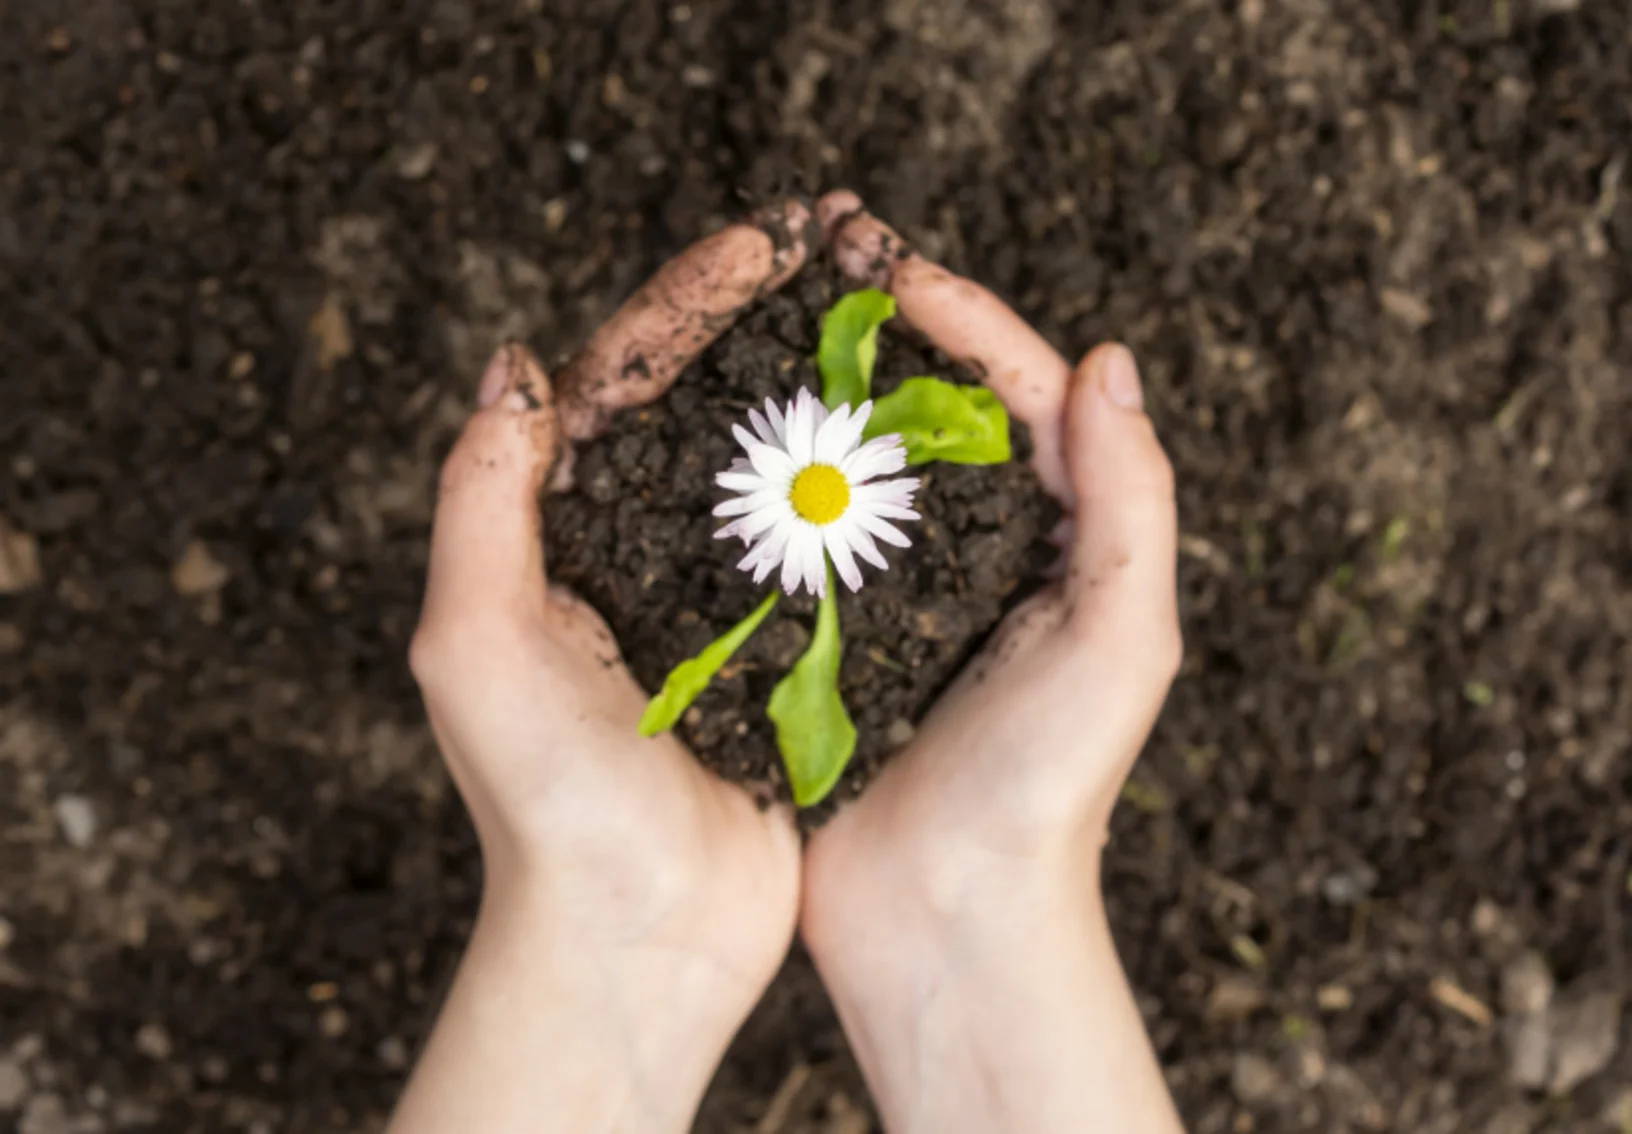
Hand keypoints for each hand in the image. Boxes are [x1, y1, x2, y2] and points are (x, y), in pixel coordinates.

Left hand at [391, 205, 811, 1133]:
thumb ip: (479, 505)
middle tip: (842, 244)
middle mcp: (639, 551)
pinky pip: (826, 545)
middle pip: (707, 401)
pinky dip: (864, 484)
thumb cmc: (540, 802)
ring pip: (775, 460)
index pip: (619, 381)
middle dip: (768, 315)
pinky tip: (917, 436)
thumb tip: (514, 369)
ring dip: (824, 382)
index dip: (684, 300)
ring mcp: (717, 598)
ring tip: (890, 314)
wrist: (633, 935)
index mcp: (560, 535)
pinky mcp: (786, 649)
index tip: (757, 241)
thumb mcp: (475, 644)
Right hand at [801, 193, 1185, 1132]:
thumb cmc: (1048, 793)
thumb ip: (1130, 502)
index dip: (969, 321)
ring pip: (859, 469)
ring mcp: (897, 602)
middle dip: (885, 336)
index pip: (1023, 400)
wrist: (948, 926)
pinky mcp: (825, 645)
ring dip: (821, 398)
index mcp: (1058, 549)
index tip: (899, 269)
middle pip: (935, 417)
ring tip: (763, 335)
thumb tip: (1110, 362)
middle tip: (820, 269)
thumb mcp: (1121, 640)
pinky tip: (722, 447)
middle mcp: (979, 563)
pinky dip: (772, 488)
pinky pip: (799, 544)